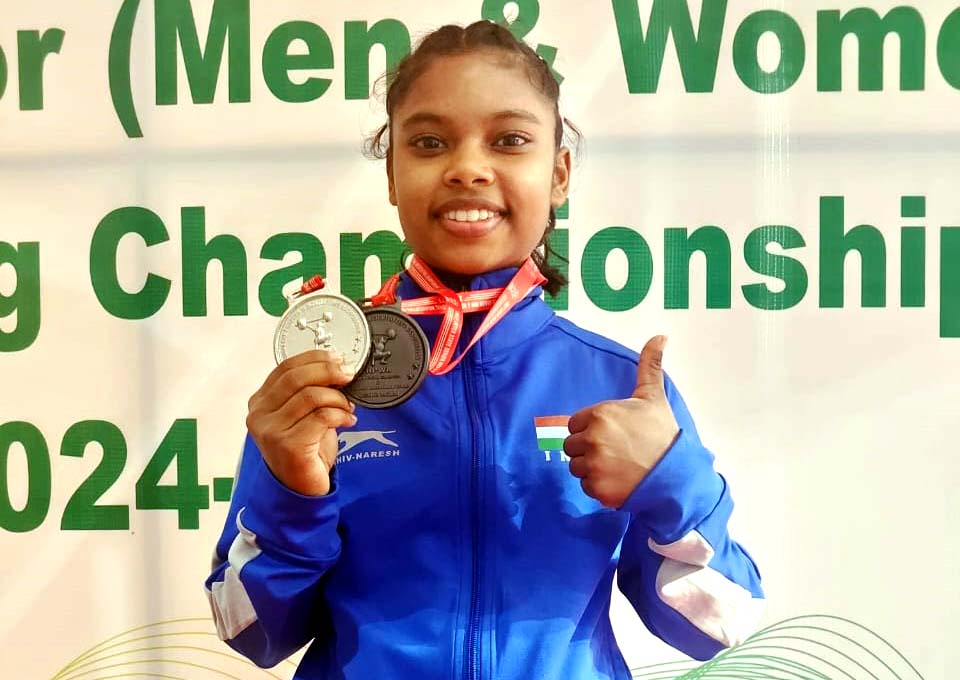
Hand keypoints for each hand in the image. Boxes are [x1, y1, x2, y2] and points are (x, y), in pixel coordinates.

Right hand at [246, 350, 356, 495]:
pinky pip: (322, 417)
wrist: (300, 490)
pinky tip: (348, 420)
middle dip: (328, 371)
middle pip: (297, 378)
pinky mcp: (288, 445)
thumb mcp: (302, 415)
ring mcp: (271, 430)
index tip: (337, 358)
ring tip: (347, 406)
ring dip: (337, 398)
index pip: (285, 368)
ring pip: (311, 396)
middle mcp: (260, 415)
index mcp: (260, 402)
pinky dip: (340, 414)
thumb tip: (337, 367)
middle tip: (349, 375)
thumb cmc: (303, 451)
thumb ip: (309, 391)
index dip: (314, 359)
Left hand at [564, 335, 679, 508]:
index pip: (575, 423)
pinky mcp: (597, 488)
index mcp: (600, 414)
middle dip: (589, 449)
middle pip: (572, 445)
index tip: (613, 434)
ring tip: (617, 466)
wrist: (676, 475)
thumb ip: (649, 365)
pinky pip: (585, 486)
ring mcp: (594, 465)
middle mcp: (593, 438)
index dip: (591, 429)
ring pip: (576, 466)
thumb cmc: (662, 434)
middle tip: (616, 452)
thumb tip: (660, 336)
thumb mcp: (653, 397)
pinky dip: (598, 486)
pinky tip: (618, 480)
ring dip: (592, 468)